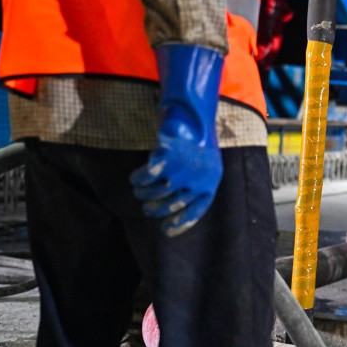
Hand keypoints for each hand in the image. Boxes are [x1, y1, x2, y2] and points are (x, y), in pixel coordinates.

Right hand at [131, 44, 224, 236]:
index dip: (179, 224)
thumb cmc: (197, 146)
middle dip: (155, 209)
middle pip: (170, 205)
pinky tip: (135, 178)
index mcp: (210, 184)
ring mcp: (182, 170)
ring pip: (155, 192)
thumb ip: (193, 188)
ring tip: (139, 191)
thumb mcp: (204, 167)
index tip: (165, 230)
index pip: (194, 212)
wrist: (193, 115)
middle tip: (146, 207)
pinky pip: (146, 177)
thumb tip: (169, 214)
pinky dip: (138, 179)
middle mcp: (198, 180)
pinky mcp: (166, 158)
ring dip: (143, 194)